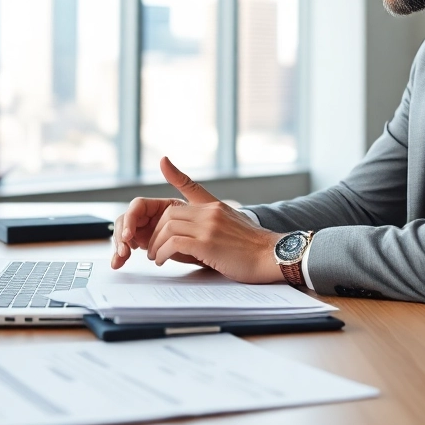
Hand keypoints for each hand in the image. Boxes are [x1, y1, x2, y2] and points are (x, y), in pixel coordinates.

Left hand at [111, 157, 283, 283]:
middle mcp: (210, 212)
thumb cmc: (253, 248)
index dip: (173, 175)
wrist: (272, 256)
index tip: (163, 163)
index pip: (188, 187)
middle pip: (169, 214)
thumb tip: (194, 234)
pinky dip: (163, 252)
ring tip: (156, 257)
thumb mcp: (233, 224)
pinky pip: (175, 244)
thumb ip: (213, 222)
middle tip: (152, 248)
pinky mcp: (208, 244)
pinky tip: (163, 260)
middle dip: (155, 231)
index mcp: (215, 206)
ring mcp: (209, 227)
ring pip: (168, 228)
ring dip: (156, 244)